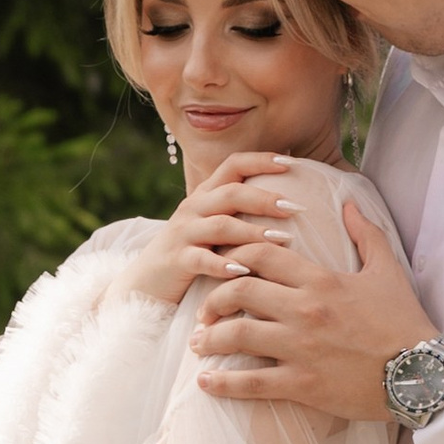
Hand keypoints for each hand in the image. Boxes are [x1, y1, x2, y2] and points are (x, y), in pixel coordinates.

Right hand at [114, 154, 312, 311]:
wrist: (147, 282)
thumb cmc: (193, 254)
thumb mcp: (214, 228)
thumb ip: (240, 213)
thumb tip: (287, 203)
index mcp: (206, 195)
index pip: (233, 164)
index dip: (261, 160)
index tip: (293, 163)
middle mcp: (194, 208)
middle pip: (231, 192)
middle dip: (265, 198)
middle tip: (296, 207)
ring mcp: (184, 234)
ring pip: (221, 225)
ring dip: (253, 232)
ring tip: (282, 239)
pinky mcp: (176, 260)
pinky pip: (201, 260)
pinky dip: (223, 266)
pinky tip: (244, 272)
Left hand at [195, 200, 431, 423]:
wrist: (422, 375)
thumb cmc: (404, 323)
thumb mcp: (388, 271)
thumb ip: (366, 233)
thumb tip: (349, 203)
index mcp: (321, 280)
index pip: (262, 255)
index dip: (234, 255)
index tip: (222, 266)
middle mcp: (304, 310)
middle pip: (240, 290)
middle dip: (212, 298)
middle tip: (203, 310)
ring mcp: (301, 348)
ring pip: (238, 335)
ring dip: (209, 338)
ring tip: (198, 343)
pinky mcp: (302, 384)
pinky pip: (251, 383)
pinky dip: (222, 383)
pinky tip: (205, 382)